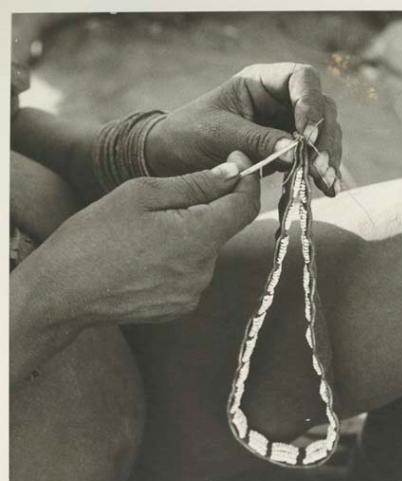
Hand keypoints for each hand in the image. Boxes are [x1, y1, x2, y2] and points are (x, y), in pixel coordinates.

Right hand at [38, 151, 259, 325]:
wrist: (64, 292)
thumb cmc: (95, 236)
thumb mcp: (142, 194)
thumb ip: (195, 184)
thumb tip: (234, 173)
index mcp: (198, 237)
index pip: (245, 206)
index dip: (247, 180)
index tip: (237, 162)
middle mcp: (204, 270)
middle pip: (222, 228)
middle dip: (205, 208)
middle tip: (163, 202)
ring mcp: (193, 293)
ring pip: (205, 251)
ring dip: (189, 235)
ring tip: (145, 236)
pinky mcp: (181, 307)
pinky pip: (192, 274)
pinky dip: (179, 260)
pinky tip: (146, 259)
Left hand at [145, 63, 341, 195]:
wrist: (172, 160)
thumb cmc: (188, 134)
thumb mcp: (219, 133)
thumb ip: (256, 139)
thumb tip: (294, 150)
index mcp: (261, 82)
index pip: (301, 79)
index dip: (310, 102)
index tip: (306, 133)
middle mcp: (278, 101)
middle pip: (320, 109)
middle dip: (325, 137)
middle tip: (320, 166)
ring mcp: (284, 127)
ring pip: (322, 135)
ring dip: (327, 157)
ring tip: (326, 182)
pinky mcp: (284, 153)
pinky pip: (309, 159)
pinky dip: (319, 173)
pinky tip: (328, 189)